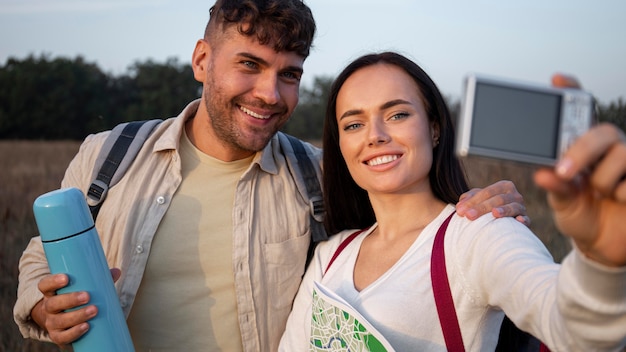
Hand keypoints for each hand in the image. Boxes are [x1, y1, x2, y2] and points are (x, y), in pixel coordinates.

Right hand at [31, 268, 121, 346]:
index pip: (45, 285)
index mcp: (52, 292)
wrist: (63, 321)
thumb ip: (98, 279)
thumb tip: (117, 271)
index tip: (66, 278)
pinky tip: (86, 326)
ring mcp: (51, 322)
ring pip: (59, 320)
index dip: (53, 281)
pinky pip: (62, 337)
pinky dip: (74, 332)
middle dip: (70, 300)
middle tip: (87, 296)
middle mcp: (48, 307)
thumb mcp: (82, 288)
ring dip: (77, 316)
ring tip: (94, 310)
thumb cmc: (76, 298)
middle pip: (53, 303)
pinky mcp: (57, 336)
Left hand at [456, 180, 529, 225]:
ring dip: (504, 210)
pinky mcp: (526, 220)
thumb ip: (469, 198)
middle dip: (482, 208)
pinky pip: (526, 220)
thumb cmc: (487, 207)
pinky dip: (523, 220)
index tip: (460, 211)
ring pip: (512, 207)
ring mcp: (521, 207)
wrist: (502, 221)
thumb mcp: (478, 199)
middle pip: (498, 199)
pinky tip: (518, 221)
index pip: (487, 192)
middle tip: (469, 216)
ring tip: (494, 213)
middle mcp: (515, 195)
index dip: (473, 201)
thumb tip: (461, 204)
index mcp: (504, 186)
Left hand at [534, 123, 625, 266]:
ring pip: (622, 154)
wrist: (604, 243)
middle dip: (583, 152)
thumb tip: (541, 174)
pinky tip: (620, 201)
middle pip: (607, 132)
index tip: (560, 163)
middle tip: (565, 174)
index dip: (574, 142)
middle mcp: (615, 151)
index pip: (585, 131)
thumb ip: (556, 187)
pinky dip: (622, 194)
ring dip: (603, 180)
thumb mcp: (564, 202)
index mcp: (591, 151)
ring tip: (601, 194)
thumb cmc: (582, 215)